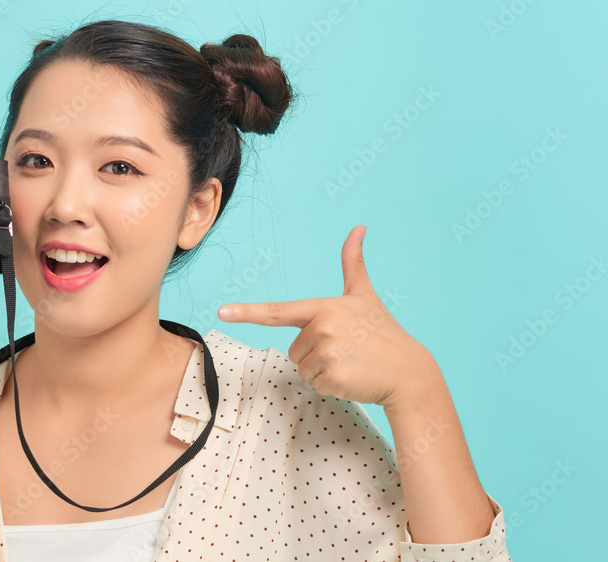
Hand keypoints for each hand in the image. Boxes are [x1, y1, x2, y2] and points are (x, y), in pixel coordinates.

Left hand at [218, 225, 442, 408]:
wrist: (408, 371)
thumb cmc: (383, 332)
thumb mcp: (364, 295)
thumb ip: (353, 263)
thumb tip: (358, 227)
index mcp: (323, 307)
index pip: (278, 311)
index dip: (247, 312)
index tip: (222, 312)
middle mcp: (322, 328)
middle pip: (293, 349)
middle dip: (315, 353)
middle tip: (346, 349)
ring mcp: (326, 353)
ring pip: (302, 368)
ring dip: (322, 369)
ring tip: (349, 361)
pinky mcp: (331, 377)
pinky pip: (314, 384)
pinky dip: (331, 385)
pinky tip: (351, 376)